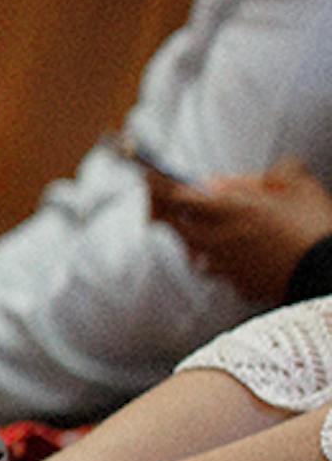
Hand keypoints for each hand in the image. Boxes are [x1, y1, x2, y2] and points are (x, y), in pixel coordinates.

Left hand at [148, 162, 331, 303]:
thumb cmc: (316, 226)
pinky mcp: (240, 286)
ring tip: (215, 230)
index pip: (173, 196)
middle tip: (174, 203)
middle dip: (172, 213)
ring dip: (198, 239)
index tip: (148, 176)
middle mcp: (217, 239)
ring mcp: (226, 266)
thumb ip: (277, 173)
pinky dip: (225, 263)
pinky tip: (244, 256)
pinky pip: (222, 272)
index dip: (157, 185)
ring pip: (196, 252)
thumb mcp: (300, 186)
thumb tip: (258, 178)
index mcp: (227, 209)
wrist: (331, 274)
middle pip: (176, 225)